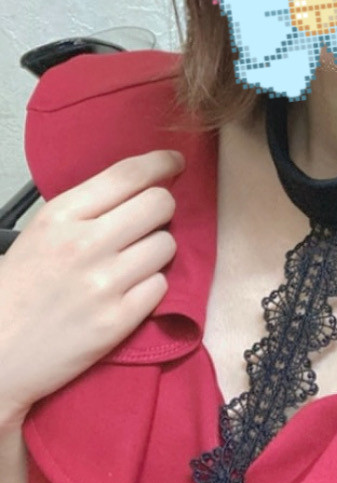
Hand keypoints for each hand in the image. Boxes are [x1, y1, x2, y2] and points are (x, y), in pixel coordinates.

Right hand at [0, 150, 185, 427]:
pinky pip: (162, 285)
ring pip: (167, 245)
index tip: (175, 162)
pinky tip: (129, 292)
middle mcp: (85, 244)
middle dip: (163, 209)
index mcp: (60, 216)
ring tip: (132, 263)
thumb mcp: (40, 233)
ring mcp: (104, 284)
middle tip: (151, 221)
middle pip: (160, 204)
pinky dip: (151, 286)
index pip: (128, 174)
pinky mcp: (119, 320)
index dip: (161, 163)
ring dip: (157, 251)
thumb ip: (88, 209)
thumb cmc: (16, 293)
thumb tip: (140, 187)